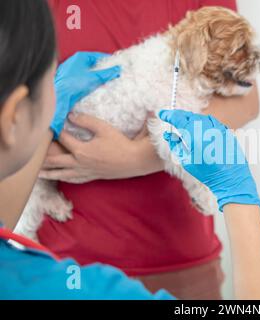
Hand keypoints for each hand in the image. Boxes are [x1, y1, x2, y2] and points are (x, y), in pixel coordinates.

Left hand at [40, 113, 162, 182]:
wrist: (134, 161)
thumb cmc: (120, 143)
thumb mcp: (103, 128)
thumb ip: (86, 121)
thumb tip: (71, 115)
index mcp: (81, 151)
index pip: (63, 139)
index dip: (57, 130)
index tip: (51, 124)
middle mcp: (79, 163)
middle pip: (55, 160)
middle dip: (43, 156)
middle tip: (32, 153)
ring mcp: (85, 172)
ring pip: (62, 173)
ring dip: (49, 173)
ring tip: (37, 173)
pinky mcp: (92, 176)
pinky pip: (74, 179)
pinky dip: (64, 178)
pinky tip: (61, 177)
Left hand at [51, 52, 120, 138]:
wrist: (58, 97)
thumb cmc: (73, 85)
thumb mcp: (94, 78)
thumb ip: (107, 73)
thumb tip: (118, 69)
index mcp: (80, 57)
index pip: (98, 56)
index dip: (108, 61)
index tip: (116, 65)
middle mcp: (74, 62)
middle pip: (92, 64)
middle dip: (102, 69)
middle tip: (112, 74)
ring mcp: (70, 71)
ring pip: (87, 71)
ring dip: (96, 76)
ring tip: (104, 81)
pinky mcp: (68, 80)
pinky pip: (82, 78)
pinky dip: (89, 81)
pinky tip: (94, 87)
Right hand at [159, 109, 259, 210]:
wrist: (230, 179)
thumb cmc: (207, 173)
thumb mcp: (186, 161)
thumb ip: (175, 145)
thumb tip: (168, 134)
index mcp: (195, 136)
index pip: (178, 119)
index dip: (168, 115)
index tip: (162, 114)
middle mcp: (208, 129)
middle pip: (190, 116)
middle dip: (179, 116)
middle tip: (171, 118)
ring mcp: (219, 128)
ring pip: (202, 118)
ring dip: (192, 119)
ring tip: (185, 125)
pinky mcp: (227, 131)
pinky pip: (213, 123)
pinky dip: (204, 123)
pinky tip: (201, 129)